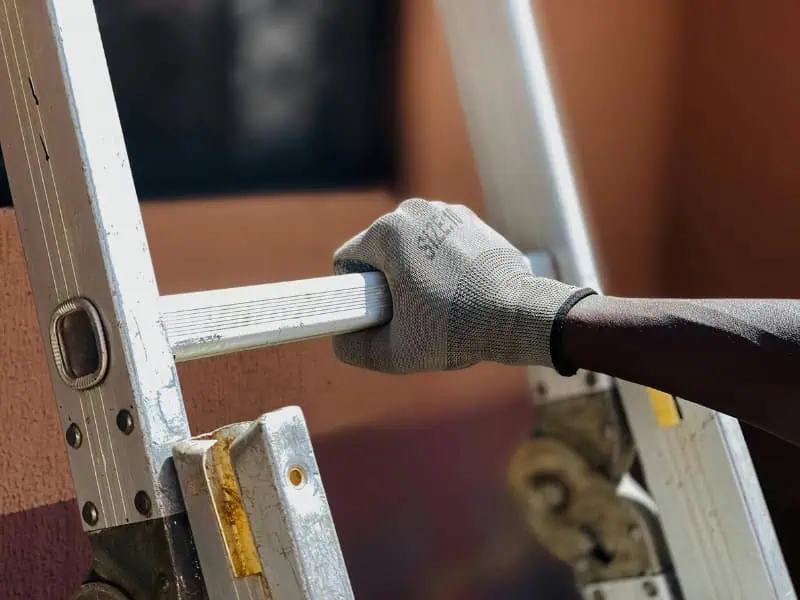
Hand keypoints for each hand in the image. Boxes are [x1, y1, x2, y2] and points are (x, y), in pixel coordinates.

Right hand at [332, 199, 594, 373]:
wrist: (517, 315)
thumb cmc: (456, 330)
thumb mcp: (394, 352)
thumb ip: (354, 348)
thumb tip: (342, 340)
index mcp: (387, 232)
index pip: (347, 262)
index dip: (357, 294)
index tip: (381, 313)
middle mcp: (413, 211)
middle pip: (379, 252)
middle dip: (387, 282)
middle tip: (413, 313)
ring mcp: (444, 211)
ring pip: (409, 246)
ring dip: (413, 271)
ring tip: (438, 302)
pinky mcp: (469, 219)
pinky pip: (437, 241)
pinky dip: (440, 262)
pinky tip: (458, 288)